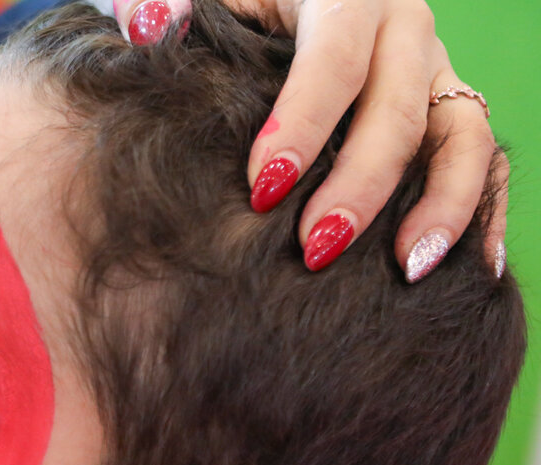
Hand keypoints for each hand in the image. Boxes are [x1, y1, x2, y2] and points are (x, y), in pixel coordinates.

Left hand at [104, 0, 503, 278]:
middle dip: (360, 185)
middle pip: (398, 111)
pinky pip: (481, 157)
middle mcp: (403, 28)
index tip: (262, 189)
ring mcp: (434, 71)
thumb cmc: (236, 7)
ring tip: (407, 269)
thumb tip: (152, 27)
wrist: (283, 3)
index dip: (303, 125)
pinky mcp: (448, 107)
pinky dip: (482, 209)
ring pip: (461, 135)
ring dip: (441, 205)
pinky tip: (472, 268)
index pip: (333, 61)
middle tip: (315, 250)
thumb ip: (169, 4)